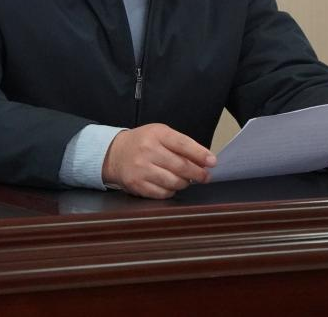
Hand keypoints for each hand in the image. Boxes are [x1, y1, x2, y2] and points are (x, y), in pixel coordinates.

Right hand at [102, 123, 216, 198]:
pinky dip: (171, 191)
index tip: (213, 162)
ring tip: (186, 180)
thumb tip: (204, 160)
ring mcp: (141, 169)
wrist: (114, 153)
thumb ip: (181, 145)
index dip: (200, 154)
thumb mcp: (161, 134)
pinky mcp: (137, 184)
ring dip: (184, 183)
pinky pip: (162, 193)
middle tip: (205, 176)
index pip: (183, 145)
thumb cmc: (143, 143)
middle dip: (198, 173)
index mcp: (157, 134)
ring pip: (173, 182)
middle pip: (180, 166)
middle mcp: (148, 151)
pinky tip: (171, 185)